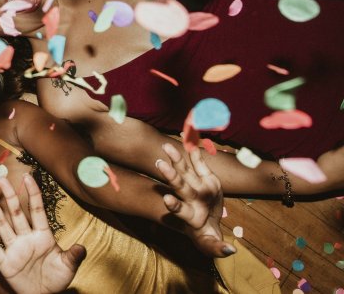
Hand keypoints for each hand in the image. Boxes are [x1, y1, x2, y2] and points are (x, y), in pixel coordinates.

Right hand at [0, 174, 85, 293]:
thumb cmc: (56, 279)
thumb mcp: (68, 267)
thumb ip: (73, 256)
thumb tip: (81, 247)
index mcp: (43, 236)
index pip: (37, 210)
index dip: (33, 194)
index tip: (27, 177)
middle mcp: (26, 238)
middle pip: (16, 212)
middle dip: (9, 195)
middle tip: (1, 177)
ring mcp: (14, 248)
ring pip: (2, 224)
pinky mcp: (5, 262)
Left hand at [156, 143, 236, 258]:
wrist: (207, 222)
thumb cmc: (206, 235)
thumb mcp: (211, 245)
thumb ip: (217, 247)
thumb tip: (230, 251)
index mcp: (190, 216)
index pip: (181, 211)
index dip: (175, 206)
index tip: (166, 200)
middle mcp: (190, 199)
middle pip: (179, 186)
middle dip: (170, 175)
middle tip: (158, 164)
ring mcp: (195, 186)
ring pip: (184, 170)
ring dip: (176, 158)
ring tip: (167, 147)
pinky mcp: (204, 178)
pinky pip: (198, 163)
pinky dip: (194, 152)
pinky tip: (188, 137)